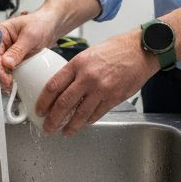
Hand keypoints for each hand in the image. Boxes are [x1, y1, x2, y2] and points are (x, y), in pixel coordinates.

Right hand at [0, 9, 61, 90]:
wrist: (50, 26)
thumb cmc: (40, 23)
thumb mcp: (30, 36)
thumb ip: (18, 50)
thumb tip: (7, 62)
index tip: (2, 75)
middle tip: (7, 84)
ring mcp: (5, 51)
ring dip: (2, 78)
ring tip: (10, 86)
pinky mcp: (12, 59)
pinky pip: (6, 70)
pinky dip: (8, 78)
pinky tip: (13, 83)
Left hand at [35, 32, 155, 136]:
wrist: (140, 50)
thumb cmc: (116, 49)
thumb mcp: (89, 54)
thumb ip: (75, 70)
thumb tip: (62, 86)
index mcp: (78, 64)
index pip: (53, 86)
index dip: (44, 101)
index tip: (39, 110)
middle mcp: (88, 77)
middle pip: (63, 104)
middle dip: (53, 119)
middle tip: (48, 127)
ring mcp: (102, 89)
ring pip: (80, 114)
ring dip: (70, 126)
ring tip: (64, 132)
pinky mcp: (114, 98)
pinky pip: (97, 114)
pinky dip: (88, 121)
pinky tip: (83, 124)